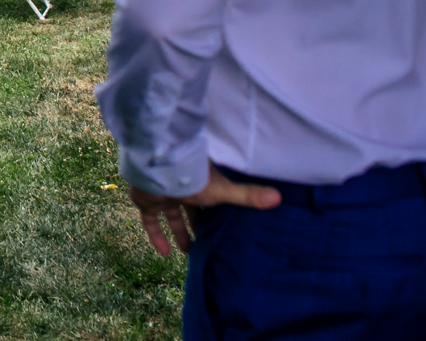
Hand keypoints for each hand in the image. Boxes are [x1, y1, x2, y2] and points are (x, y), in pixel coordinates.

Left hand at [127, 163, 280, 256]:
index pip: (210, 197)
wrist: (158, 172)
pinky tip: (165, 254)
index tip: (224, 225)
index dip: (216, 211)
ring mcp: (163, 193)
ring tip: (190, 252)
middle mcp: (181, 186)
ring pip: (172, 215)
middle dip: (198, 224)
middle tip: (208, 241)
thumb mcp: (223, 190)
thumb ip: (248, 196)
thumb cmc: (193, 179)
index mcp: (200, 181)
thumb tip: (278, 197)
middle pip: (191, 208)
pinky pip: (150, 222)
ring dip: (180, 232)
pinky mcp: (147, 202)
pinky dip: (156, 236)